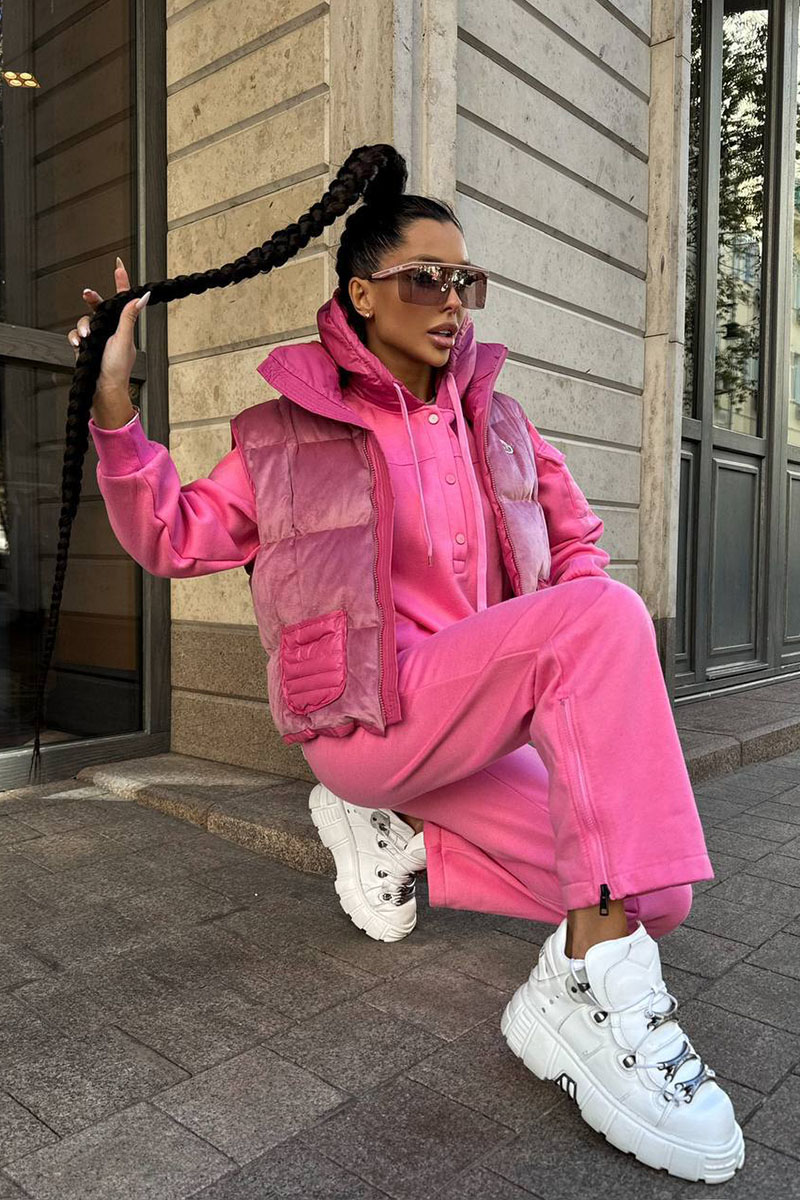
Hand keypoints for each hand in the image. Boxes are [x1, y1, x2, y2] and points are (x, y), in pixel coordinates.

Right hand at [67, 256, 149, 399]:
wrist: (103, 390)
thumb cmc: (117, 369)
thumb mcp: (124, 340)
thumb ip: (129, 317)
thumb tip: (142, 297)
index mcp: (123, 326)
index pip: (122, 300)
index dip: (120, 282)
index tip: (118, 265)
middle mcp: (110, 330)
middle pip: (98, 307)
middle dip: (92, 300)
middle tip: (87, 294)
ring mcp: (97, 339)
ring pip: (84, 321)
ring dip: (83, 328)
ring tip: (86, 339)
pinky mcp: (85, 348)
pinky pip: (75, 335)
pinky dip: (75, 338)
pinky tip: (79, 346)